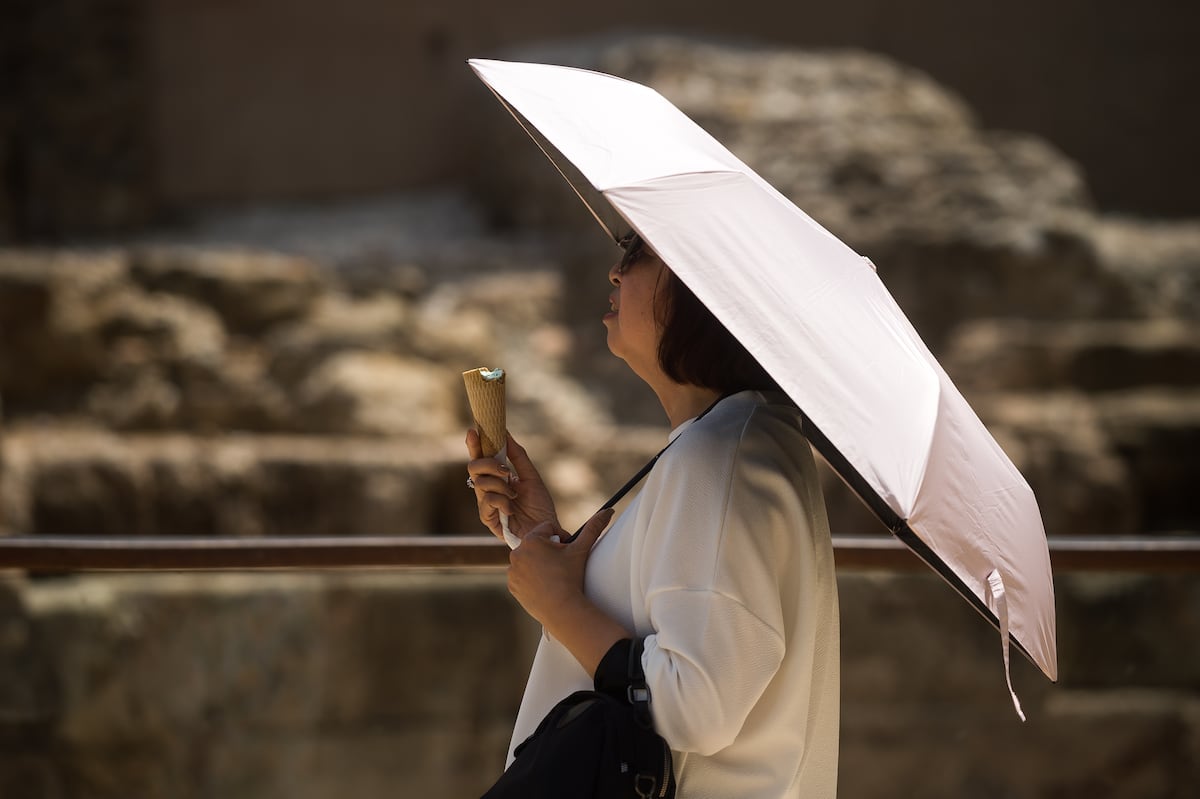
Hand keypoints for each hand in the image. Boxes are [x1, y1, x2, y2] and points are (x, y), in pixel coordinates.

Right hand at [465, 430, 557, 541]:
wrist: (546, 530)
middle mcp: (488, 489)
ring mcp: (485, 504)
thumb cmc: (540, 506)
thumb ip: (518, 456)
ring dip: (501, 486)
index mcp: (497, 478)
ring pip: (481, 483)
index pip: (481, 458)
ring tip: (515, 496)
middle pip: (473, 467)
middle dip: (489, 464)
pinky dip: (502, 501)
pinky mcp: (486, 518)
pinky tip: (511, 509)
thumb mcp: (531, 476)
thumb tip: (506, 434)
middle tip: (506, 471)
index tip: (473, 430)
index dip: (475, 445)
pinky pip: (487, 500)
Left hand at [506, 508, 613, 629]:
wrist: (562, 609)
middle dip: (549, 551)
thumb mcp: (581, 549)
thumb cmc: (571, 577)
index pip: (549, 529)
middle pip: (538, 544)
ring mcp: (513, 571)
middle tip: (561, 566)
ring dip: (539, 563)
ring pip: (529, 560)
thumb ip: (593, 527)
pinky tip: (544, 585)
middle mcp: (517, 552)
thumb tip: (608, 510)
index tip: (567, 551)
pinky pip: (522, 576)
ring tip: (553, 576)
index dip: (562, 538)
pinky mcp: (512, 586)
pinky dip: (531, 578)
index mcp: (532, 540)